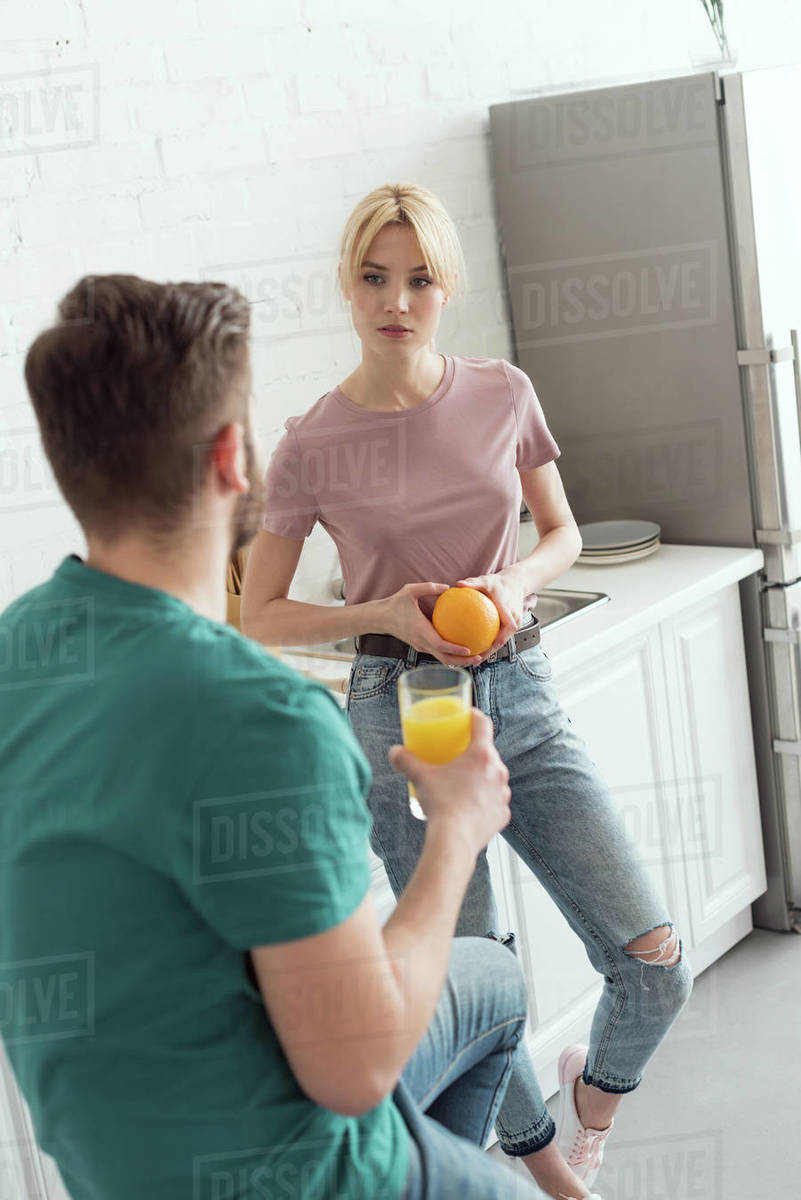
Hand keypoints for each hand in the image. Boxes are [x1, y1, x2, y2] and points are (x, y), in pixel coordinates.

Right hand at [379, 582, 483, 666]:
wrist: (379, 618)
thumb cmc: (395, 603)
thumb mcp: (409, 590)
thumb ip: (429, 587)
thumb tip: (448, 586)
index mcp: (420, 630)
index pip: (440, 645)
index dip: (455, 649)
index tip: (469, 649)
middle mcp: (421, 642)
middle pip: (444, 658)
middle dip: (462, 661)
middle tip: (479, 658)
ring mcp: (420, 646)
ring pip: (441, 658)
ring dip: (458, 660)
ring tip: (475, 657)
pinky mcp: (420, 645)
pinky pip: (437, 653)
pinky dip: (450, 653)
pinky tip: (461, 648)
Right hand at [388, 710, 510, 851]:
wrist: (454, 840)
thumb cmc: (441, 805)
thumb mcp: (420, 777)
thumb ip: (406, 760)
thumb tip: (395, 752)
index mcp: (481, 755)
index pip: (483, 725)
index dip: (474, 717)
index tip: (468, 716)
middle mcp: (498, 771)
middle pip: (488, 752)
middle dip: (474, 752)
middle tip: (458, 755)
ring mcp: (503, 793)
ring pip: (493, 777)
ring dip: (481, 777)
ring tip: (463, 783)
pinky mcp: (503, 813)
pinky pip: (494, 801)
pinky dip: (484, 800)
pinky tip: (470, 805)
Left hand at [455, 568, 535, 662]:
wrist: (516, 583)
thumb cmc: (499, 582)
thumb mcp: (487, 580)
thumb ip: (473, 583)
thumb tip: (458, 584)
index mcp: (509, 611)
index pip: (508, 627)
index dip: (499, 639)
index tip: (488, 646)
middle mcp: (514, 619)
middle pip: (504, 640)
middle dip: (492, 651)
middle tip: (477, 659)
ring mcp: (514, 624)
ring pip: (502, 641)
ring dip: (490, 650)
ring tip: (475, 658)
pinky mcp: (511, 626)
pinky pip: (500, 636)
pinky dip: (490, 643)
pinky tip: (477, 647)